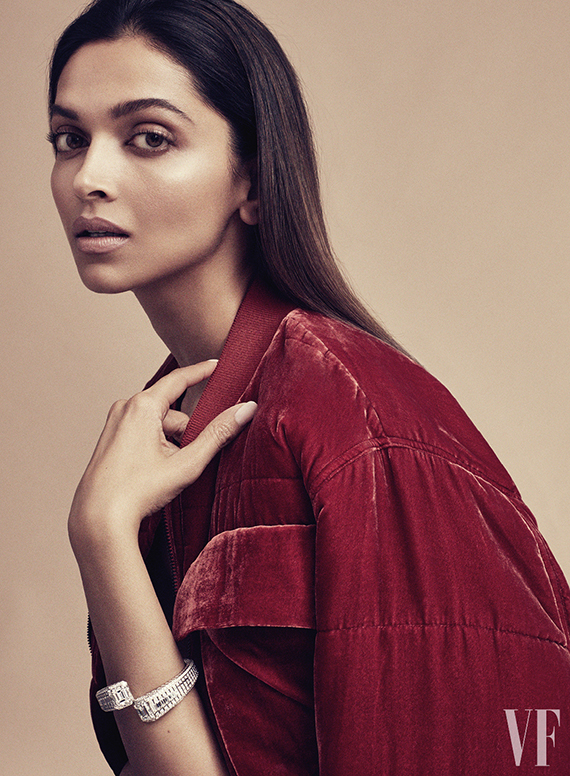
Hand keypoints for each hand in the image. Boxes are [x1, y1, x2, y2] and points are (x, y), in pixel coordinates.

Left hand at [68, 361, 255, 546]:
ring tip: (168, 473)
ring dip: (172, 442)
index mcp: (142, 406)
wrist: (98, 519)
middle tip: (189, 460)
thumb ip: (218, 434)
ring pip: (158, 424)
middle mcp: (125, 407)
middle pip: (172, 410)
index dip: (202, 371)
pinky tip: (154, 473)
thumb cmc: (139, 491)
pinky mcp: (110, 438)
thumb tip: (246, 410)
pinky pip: (144, 432)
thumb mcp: (187, 463)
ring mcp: (115, 423)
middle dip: (187, 431)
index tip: (218, 364)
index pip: (179, 379)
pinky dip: (157, 446)